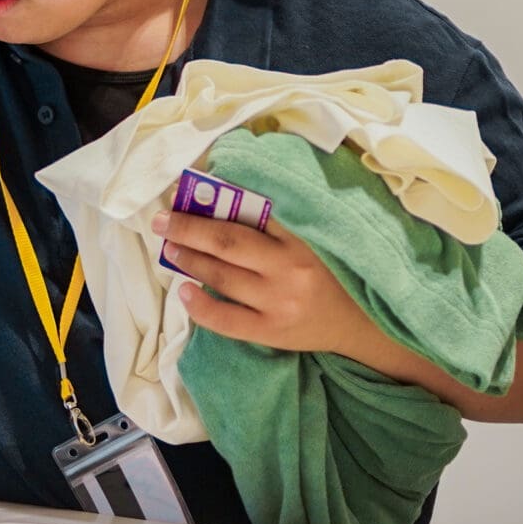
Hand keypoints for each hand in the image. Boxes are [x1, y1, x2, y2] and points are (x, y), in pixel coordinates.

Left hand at [153, 208, 377, 357]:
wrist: (359, 322)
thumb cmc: (330, 272)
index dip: (215, 201)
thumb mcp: (312, 240)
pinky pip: (226, 320)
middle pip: (227, 242)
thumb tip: (223, 200)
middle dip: (188, 228)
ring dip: (189, 260)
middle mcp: (289, 270)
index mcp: (301, 239)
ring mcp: (278, 303)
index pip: (252, 213)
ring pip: (222, 277)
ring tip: (170, 248)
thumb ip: (276, 223)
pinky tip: (184, 291)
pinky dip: (200, 306)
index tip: (186, 191)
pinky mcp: (271, 332)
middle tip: (162, 220)